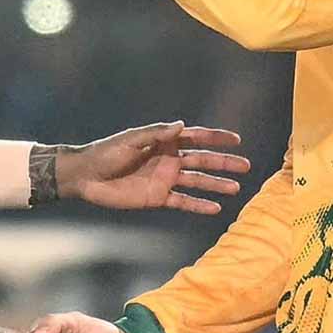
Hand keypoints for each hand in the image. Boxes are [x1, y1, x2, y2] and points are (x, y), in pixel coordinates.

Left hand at [58, 121, 249, 214]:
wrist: (86, 177)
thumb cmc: (106, 152)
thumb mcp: (131, 139)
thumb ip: (157, 134)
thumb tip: (182, 124)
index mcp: (163, 142)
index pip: (195, 138)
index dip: (215, 138)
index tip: (236, 140)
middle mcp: (168, 159)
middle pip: (202, 160)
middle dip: (224, 162)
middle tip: (246, 166)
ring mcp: (164, 179)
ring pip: (197, 182)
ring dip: (216, 184)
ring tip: (236, 188)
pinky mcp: (157, 198)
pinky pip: (183, 202)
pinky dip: (199, 205)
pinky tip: (216, 208)